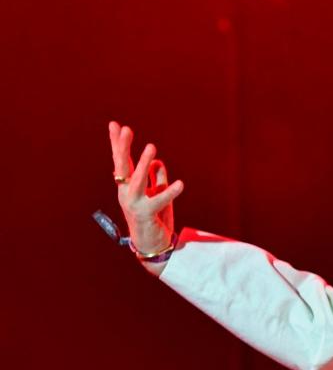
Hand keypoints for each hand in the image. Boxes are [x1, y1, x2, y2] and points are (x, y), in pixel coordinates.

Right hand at [109, 121, 184, 257]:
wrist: (153, 245)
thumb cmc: (154, 218)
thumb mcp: (158, 194)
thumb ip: (157, 178)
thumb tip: (158, 162)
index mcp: (128, 187)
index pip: (122, 161)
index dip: (118, 144)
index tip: (114, 124)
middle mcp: (126, 193)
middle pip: (122, 166)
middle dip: (123, 147)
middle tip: (127, 129)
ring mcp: (133, 204)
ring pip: (136, 180)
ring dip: (143, 163)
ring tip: (152, 147)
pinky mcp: (145, 214)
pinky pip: (158, 200)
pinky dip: (170, 192)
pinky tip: (180, 184)